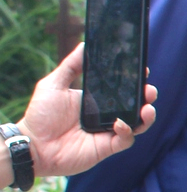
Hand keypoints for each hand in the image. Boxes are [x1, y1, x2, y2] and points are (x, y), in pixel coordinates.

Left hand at [17, 45, 155, 177]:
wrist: (33, 144)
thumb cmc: (40, 115)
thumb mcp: (53, 84)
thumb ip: (70, 66)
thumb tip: (85, 44)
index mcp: (97, 100)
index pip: (122, 89)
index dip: (135, 81)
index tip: (143, 71)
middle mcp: (106, 115)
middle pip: (135, 105)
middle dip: (147, 96)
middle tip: (149, 89)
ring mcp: (108, 131)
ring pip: (137, 124)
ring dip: (146, 116)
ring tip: (147, 108)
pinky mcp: (107, 147)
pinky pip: (125, 140)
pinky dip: (127, 131)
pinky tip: (119, 123)